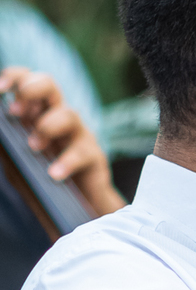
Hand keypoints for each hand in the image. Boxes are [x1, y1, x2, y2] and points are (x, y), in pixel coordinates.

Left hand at [0, 66, 125, 215]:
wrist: (76, 211)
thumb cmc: (43, 183)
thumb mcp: (15, 164)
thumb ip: (3, 148)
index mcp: (35, 114)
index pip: (26, 81)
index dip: (14, 78)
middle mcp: (57, 118)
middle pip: (49, 85)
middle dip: (31, 89)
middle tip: (15, 111)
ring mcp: (78, 135)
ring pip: (69, 114)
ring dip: (47, 126)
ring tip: (33, 146)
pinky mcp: (94, 156)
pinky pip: (82, 152)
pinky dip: (66, 161)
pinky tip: (54, 174)